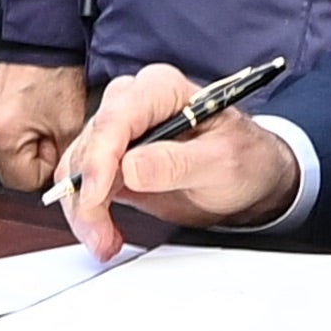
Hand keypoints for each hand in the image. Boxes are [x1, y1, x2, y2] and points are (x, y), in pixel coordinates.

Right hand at [0, 61, 91, 191]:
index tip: (61, 148)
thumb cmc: (59, 73)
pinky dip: (20, 134)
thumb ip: (67, 159)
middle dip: (38, 160)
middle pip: (11, 172)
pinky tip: (35, 114)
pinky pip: (3, 139)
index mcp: (1, 135)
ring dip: (29, 147)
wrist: (45, 37)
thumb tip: (66, 180)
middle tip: (55, 132)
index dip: (49, 171)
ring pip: (8, 156)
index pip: (24, 184)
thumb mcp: (73, 123)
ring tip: (45, 120)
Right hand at [41, 60, 294, 257]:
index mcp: (162, 90)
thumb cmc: (246, 158)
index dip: (100, 159)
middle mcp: (134, 103)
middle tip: (102, 233)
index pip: (116, 118)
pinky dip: (85, 212)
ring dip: (83, 209)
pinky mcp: (112, 161)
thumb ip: (177, 163)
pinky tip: (103, 234)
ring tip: (106, 241)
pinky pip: (81, 184)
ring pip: (77, 167)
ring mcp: (120, 132)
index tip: (97, 196)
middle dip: (87, 193)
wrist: (252, 177)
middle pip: (90, 144)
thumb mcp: (222, 162)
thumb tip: (130, 167)